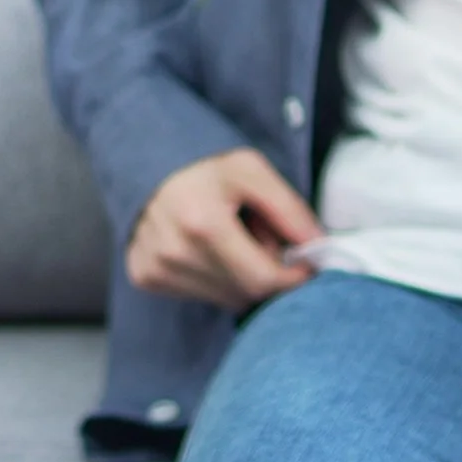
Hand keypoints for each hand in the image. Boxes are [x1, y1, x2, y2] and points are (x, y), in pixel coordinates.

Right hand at [126, 146, 325, 308]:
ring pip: (224, 299)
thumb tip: (318, 247)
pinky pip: (199, 295)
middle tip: (261, 239)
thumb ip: (289, 209)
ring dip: (240, 278)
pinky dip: (214, 279)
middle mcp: (174, 253)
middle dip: (266, 273)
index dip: (292, 277)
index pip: (262, 280)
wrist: (144, 162)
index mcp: (202, 224)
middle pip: (245, 293)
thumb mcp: (252, 171)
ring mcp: (156, 268)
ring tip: (230, 241)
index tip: (304, 264)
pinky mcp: (145, 277)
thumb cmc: (205, 168)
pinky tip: (206, 249)